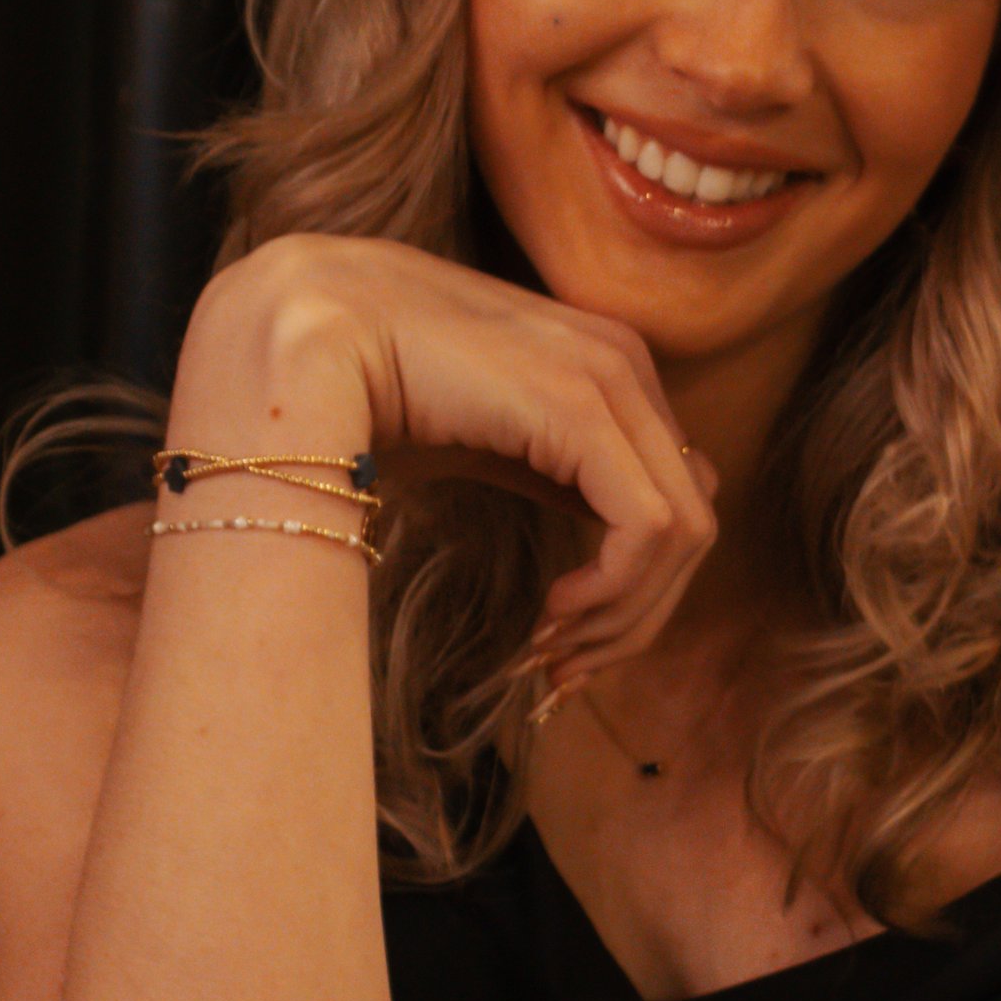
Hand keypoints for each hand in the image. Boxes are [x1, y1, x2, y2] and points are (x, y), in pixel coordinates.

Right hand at [179, 234, 719, 673]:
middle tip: (563, 669)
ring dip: (624, 614)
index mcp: (607, 367)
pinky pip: (651, 529)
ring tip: (549, 648)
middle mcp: (626, 366)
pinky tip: (552, 612)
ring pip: (686, 532)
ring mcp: (610, 380)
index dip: (638, 587)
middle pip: (695, 519)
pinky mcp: (584, 410)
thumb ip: (553, 476)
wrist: (305, 331)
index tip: (566, 644)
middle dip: (637, 615)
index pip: (675, 494)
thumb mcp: (486, 443)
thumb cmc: (371, 389)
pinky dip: (616, 590)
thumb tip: (600, 563)